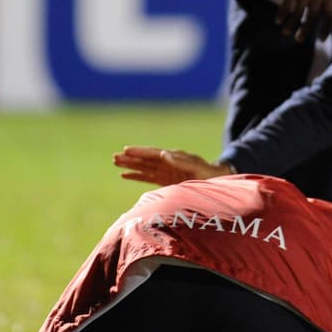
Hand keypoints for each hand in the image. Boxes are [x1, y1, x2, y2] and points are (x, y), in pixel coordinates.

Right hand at [112, 146, 230, 185]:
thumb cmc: (208, 174)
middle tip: (114, 157)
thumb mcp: (197, 167)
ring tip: (115, 163)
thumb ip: (181, 161)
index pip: (153, 153)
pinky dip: (136, 176)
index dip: (140, 152)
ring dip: (130, 166)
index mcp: (174, 157)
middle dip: (130, 158)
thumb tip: (163, 153)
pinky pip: (147, 177)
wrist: (217, 181)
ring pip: (143, 168)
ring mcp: (165, 171)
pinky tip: (124, 175)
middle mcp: (167, 162)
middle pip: (145, 159)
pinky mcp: (165, 181)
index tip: (126, 150)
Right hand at [279, 0, 331, 42]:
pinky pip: (287, 6)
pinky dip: (282, 15)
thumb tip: (320, 10)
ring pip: (298, 14)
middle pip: (313, 18)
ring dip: (291, 25)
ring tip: (285, 32)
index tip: (321, 39)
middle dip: (306, 31)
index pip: (330, 16)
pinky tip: (278, 20)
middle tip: (299, 40)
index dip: (326, 29)